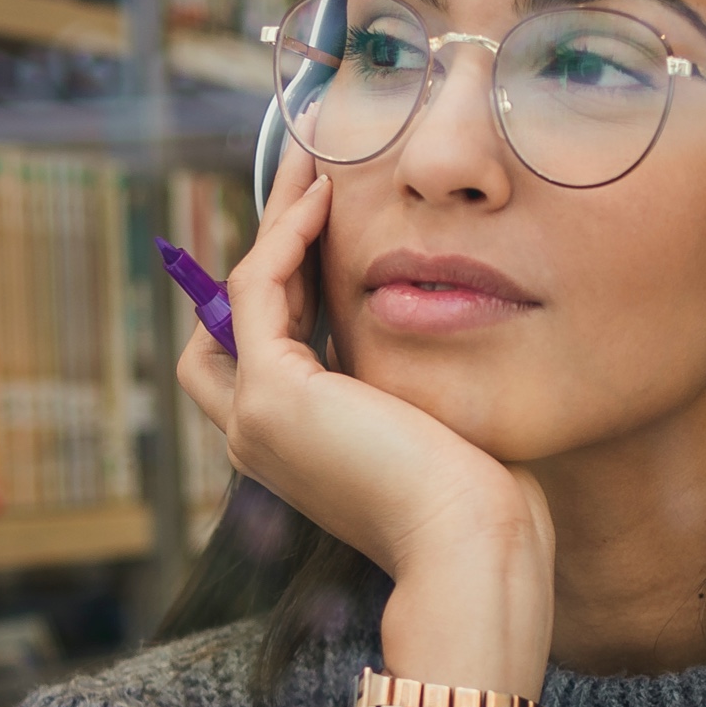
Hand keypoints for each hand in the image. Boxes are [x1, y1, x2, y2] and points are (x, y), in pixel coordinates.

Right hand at [177, 159, 551, 692]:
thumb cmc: (477, 500)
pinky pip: (257, 289)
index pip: (264, 355)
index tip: (329, 224)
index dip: (288, 287)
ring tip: (313, 164)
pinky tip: (322, 199)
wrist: (471, 543)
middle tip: (307, 180)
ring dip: (272, 226)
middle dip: (266, 250)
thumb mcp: (431, 426)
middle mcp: (258, 441)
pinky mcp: (272, 396)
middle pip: (228, 325)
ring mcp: (255, 423)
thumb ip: (408, 382)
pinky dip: (282, 238)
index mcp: (295, 454)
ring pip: (238, 300)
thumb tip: (436, 319)